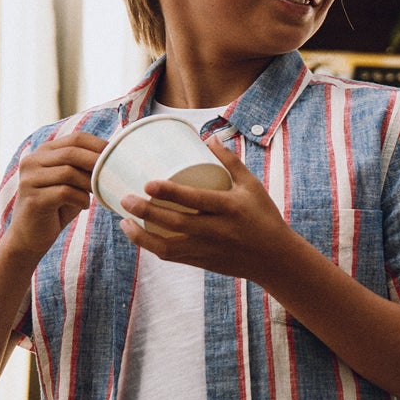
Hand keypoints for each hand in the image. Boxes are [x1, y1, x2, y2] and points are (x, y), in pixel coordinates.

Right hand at [6, 131, 107, 260]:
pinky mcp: (33, 198)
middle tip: (114, 175)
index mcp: (43, 152)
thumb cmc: (56, 207)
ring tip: (98, 194)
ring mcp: (29, 179)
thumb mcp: (72, 183)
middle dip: (97, 163)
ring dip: (90, 184)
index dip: (100, 145)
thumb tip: (115, 158)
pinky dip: (81, 199)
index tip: (118, 157)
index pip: (76, 138)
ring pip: (68, 172)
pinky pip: (64, 192)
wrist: (30, 236)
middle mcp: (32, 161)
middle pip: (72, 152)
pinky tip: (85, 206)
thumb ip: (84, 168)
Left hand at [119, 138, 293, 283]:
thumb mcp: (252, 186)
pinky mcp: (202, 262)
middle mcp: (217, 230)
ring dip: (142, 235)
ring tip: (124, 221)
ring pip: (168, 246)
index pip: (196, 200)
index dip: (170, 193)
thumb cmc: (264, 216)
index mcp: (230, 208)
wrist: (275, 259)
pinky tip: (139, 235)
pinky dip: (151, 246)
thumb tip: (208, 137)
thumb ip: (230, 162)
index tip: (148, 183)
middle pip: (175, 223)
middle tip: (126, 199)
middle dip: (147, 212)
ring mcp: (208, 249)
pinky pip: (172, 256)